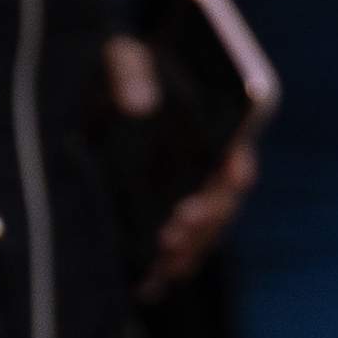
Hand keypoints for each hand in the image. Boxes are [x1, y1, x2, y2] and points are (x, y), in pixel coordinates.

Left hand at [111, 35, 259, 297]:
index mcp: (216, 125)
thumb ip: (129, 72)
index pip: (238, 150)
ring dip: (191, 247)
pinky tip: (153, 280)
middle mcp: (214, 166)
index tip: (231, 178)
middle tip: (178, 227)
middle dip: (207, 216)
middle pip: (224, 199)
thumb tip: (137, 105)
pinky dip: (172, 263)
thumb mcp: (121, 57)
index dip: (237, 166)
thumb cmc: (121, 69)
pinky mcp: (171, 215)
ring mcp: (195, 194)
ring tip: (165, 260)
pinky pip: (182, 246)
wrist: (100, 94)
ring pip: (206, 229)